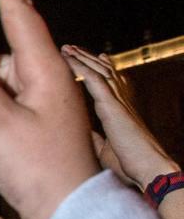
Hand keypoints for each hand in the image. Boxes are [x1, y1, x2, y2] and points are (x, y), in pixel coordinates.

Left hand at [64, 44, 176, 187]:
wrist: (150, 170)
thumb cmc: (130, 165)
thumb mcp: (104, 149)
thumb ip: (93, 138)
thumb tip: (79, 135)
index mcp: (119, 112)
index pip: (109, 84)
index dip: (98, 70)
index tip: (88, 59)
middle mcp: (120, 103)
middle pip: (104, 72)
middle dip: (87, 59)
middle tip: (71, 48)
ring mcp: (118, 103)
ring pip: (99, 72)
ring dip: (82, 58)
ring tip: (67, 47)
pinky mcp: (112, 107)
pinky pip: (94, 80)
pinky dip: (81, 67)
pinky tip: (69, 58)